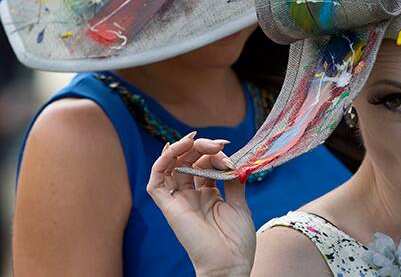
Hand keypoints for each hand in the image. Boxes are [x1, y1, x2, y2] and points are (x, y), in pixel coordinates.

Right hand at [147, 133, 255, 276]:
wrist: (230, 264)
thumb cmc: (236, 241)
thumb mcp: (240, 204)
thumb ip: (233, 182)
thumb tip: (233, 161)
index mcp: (208, 195)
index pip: (204, 165)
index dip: (214, 153)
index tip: (227, 147)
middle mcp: (191, 196)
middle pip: (187, 162)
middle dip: (200, 147)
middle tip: (217, 144)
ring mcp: (179, 202)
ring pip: (169, 167)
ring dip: (180, 149)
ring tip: (196, 141)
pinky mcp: (169, 208)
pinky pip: (155, 183)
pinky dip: (161, 163)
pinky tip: (174, 149)